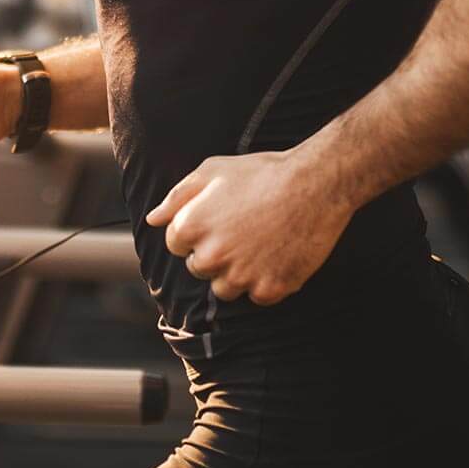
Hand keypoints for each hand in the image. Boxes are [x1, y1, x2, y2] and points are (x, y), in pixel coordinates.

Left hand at [144, 151, 352, 306]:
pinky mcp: (270, 289)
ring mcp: (241, 276)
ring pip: (225, 289)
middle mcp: (211, 256)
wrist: (315, 184)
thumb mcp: (212, 170)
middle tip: (242, 231)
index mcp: (191, 227)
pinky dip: (266, 282)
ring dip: (236, 274)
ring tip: (258, 245)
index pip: (177, 245)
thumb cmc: (261, 172)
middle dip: (215, 253)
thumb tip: (153, 219)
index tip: (220, 220)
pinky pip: (258, 297)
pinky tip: (277, 256)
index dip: (198, 231)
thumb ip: (177, 197)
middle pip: (199, 269)